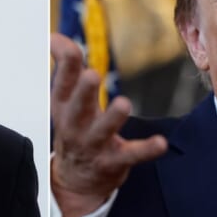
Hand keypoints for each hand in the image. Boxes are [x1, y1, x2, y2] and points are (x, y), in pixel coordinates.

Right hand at [50, 33, 167, 216]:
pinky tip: (161, 143)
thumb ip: (65, 67)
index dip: (65, 64)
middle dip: (83, 92)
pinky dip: (146, 149)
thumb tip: (55, 37)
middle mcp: (76, 125)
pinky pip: (132, 155)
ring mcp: (94, 145)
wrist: (75, 179)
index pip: (62, 83)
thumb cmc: (74, 127)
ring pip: (103, 131)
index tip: (62, 43)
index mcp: (63, 107)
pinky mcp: (114, 161)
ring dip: (112, 118)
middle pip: (78, 108)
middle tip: (92, 74)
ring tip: (124, 104)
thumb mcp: (65, 99)